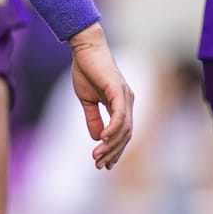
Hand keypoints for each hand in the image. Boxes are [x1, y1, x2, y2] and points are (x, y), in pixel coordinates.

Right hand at [67, 24, 134, 169]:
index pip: (122, 133)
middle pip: (125, 135)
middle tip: (99, 165)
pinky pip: (119, 115)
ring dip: (111, 145)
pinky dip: (113, 128)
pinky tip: (102, 139)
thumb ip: (93, 117)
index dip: (114, 150)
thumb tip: (95, 138)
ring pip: (124, 128)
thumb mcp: (86, 99)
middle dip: (113, 152)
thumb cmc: (87, 70)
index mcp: (122, 105)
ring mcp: (125, 97)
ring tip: (97, 156)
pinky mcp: (118, 90)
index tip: (103, 164)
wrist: (84, 48)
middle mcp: (128, 102)